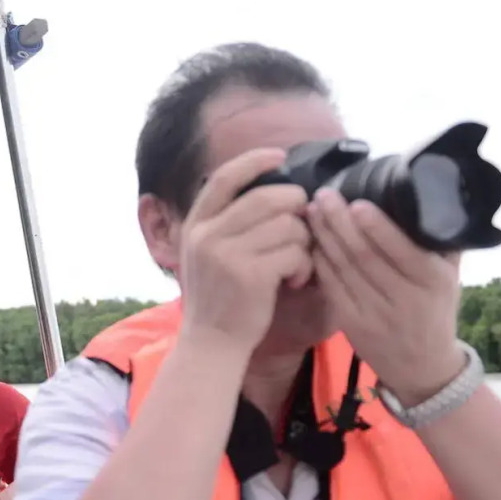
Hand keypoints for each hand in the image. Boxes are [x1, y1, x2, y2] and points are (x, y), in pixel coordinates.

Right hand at [177, 149, 312, 355]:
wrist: (212, 344)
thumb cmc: (219, 298)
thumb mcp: (207, 253)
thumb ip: (228, 222)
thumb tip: (274, 190)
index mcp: (197, 224)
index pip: (225, 177)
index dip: (255, 160)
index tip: (279, 155)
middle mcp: (207, 235)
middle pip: (266, 197)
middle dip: (294, 206)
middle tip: (301, 227)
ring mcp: (227, 254)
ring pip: (287, 225)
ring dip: (302, 242)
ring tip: (296, 262)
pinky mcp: (251, 275)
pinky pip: (294, 252)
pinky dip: (303, 265)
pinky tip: (294, 280)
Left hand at [307, 192, 465, 404]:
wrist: (423, 368)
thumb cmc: (436, 311)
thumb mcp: (451, 278)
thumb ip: (442, 243)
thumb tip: (434, 197)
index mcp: (432, 282)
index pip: (402, 251)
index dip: (377, 227)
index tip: (357, 203)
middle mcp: (405, 299)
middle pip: (365, 256)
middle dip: (340, 223)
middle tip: (324, 195)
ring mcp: (376, 315)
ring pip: (344, 270)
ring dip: (324, 237)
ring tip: (313, 210)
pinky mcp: (352, 326)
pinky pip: (332, 288)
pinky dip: (320, 263)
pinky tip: (312, 242)